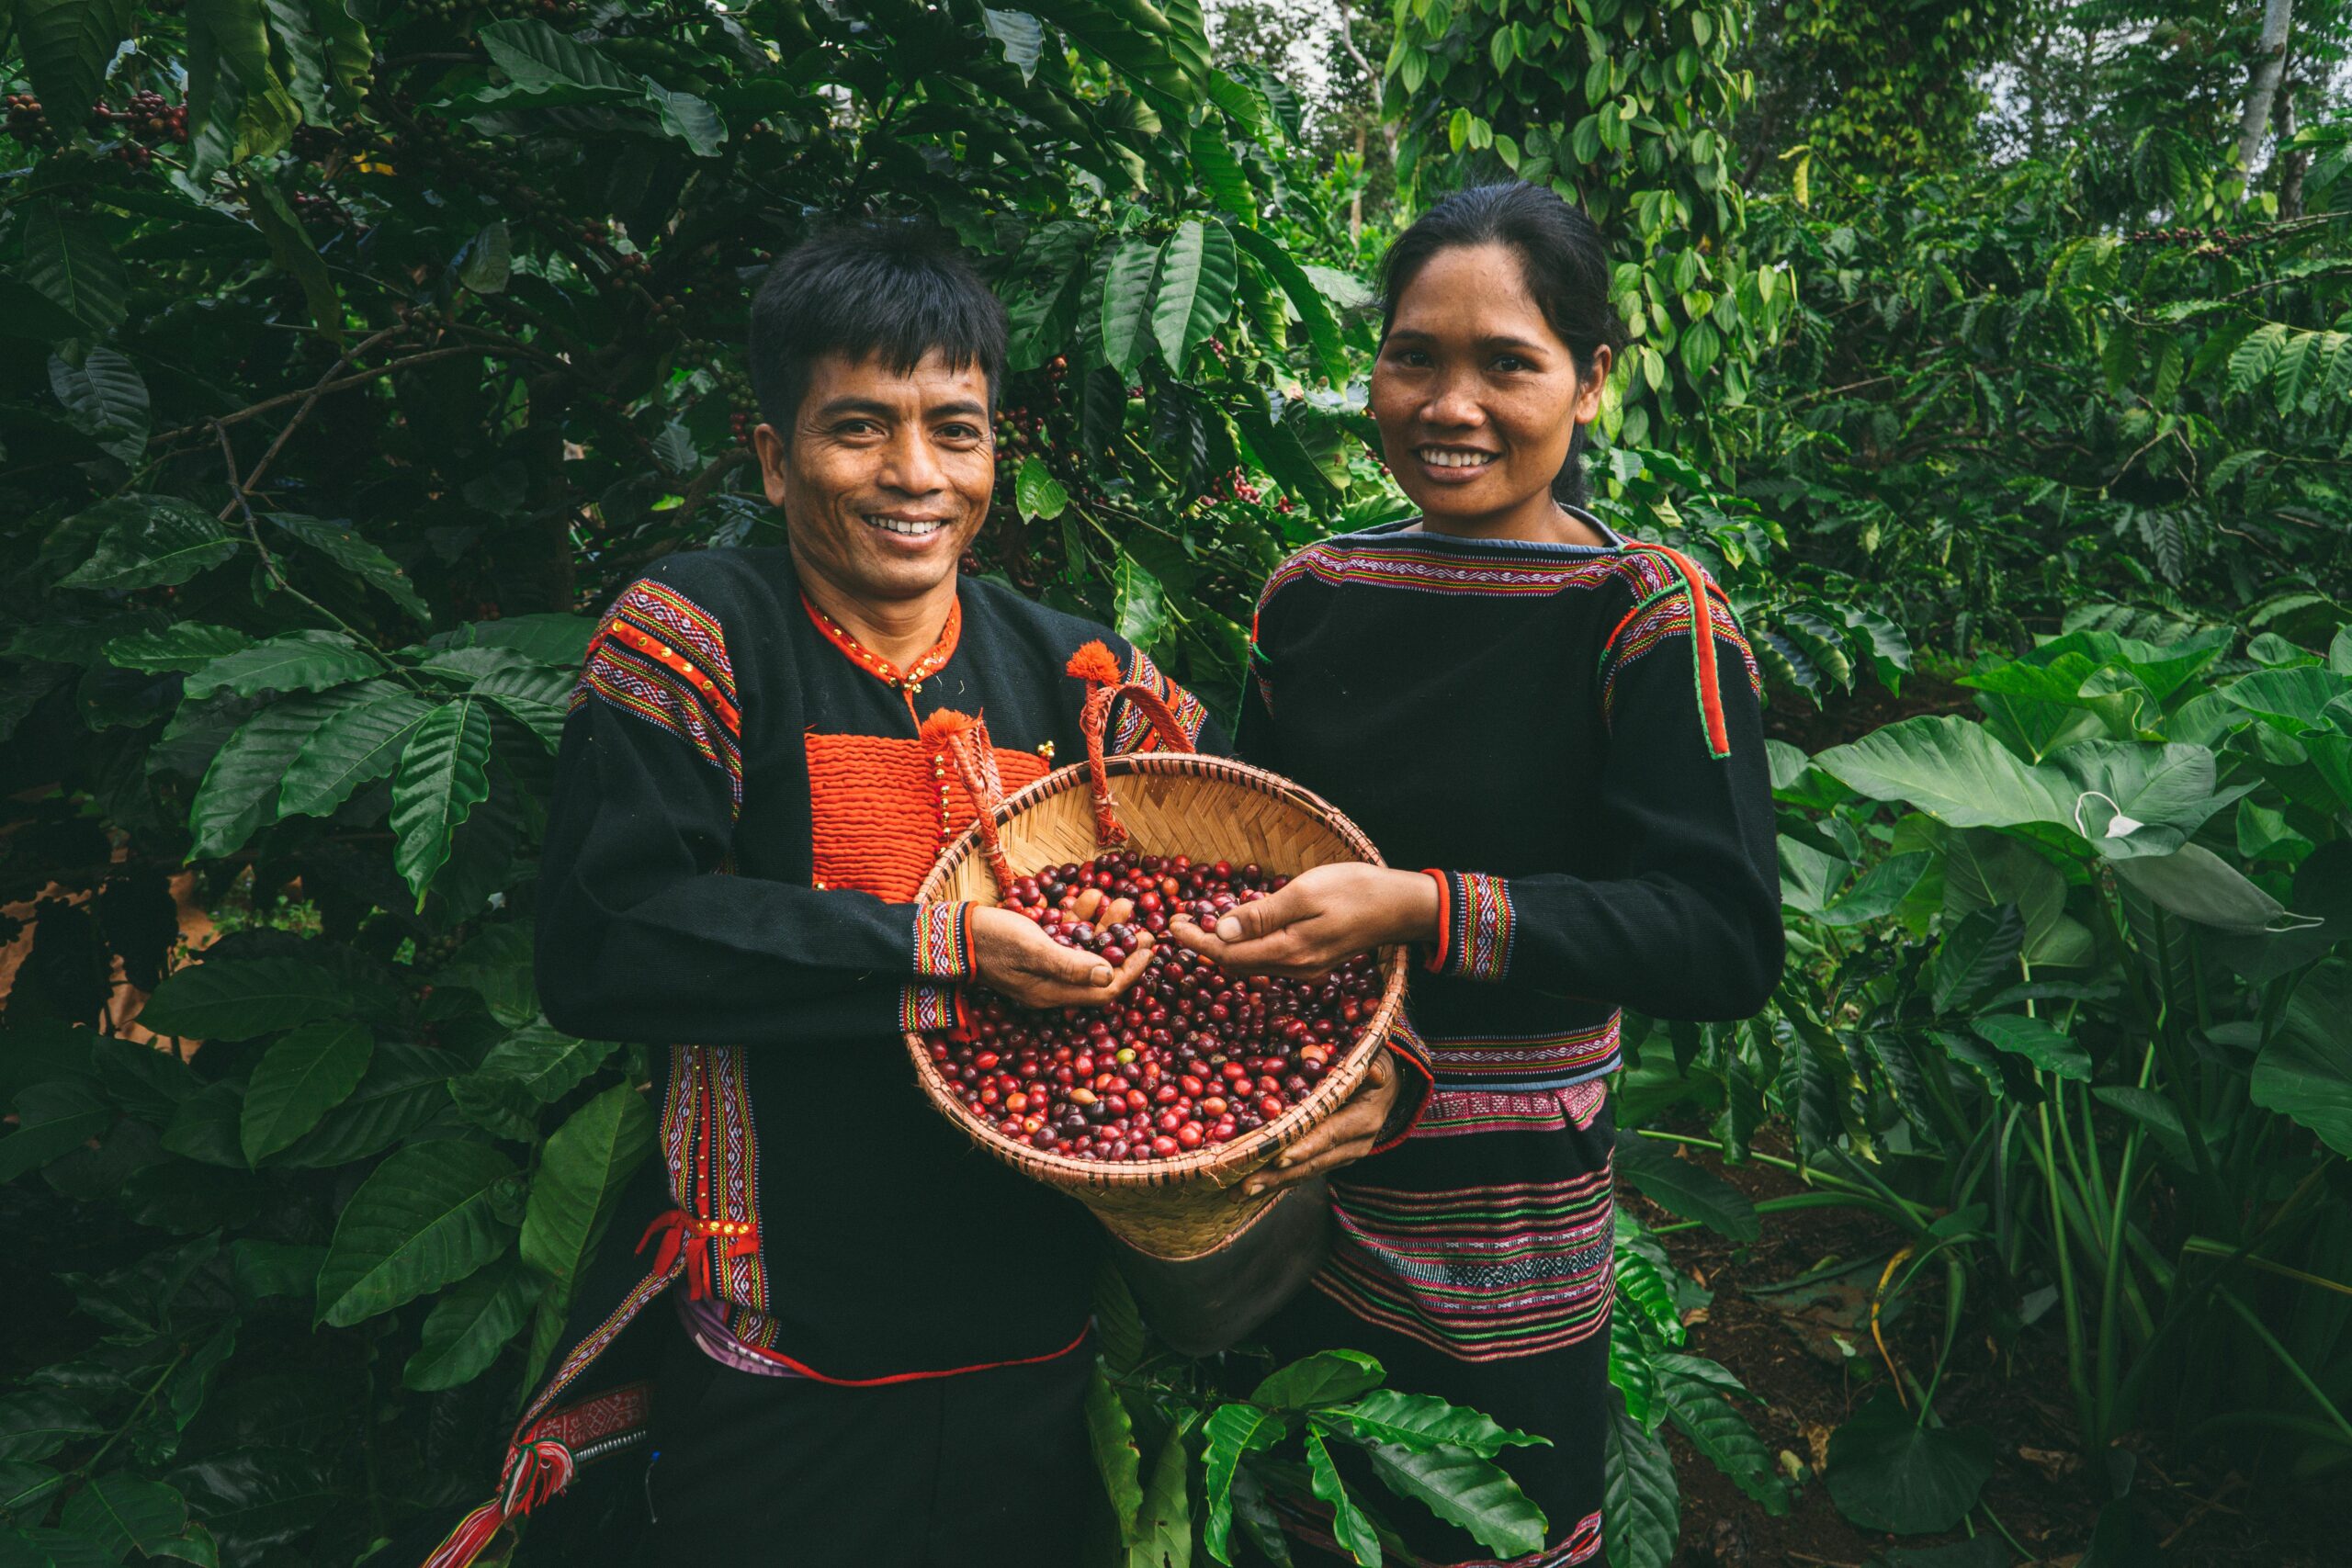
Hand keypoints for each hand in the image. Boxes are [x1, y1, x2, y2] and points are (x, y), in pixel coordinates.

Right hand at [969, 904, 1155, 1010]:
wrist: (952, 930)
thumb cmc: (992, 939)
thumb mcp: (1034, 950)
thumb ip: (1071, 965)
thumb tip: (1108, 975)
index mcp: (1053, 992)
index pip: (1104, 990)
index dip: (1130, 972)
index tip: (1149, 949)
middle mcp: (1052, 982)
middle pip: (1099, 969)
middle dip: (1123, 947)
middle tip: (1145, 928)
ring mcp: (1044, 964)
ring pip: (1085, 948)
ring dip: (1104, 926)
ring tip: (1122, 902)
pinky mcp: (1035, 945)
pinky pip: (1066, 934)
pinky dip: (1079, 916)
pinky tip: (1090, 894)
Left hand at [1167, 862, 1438, 979]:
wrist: (1401, 906)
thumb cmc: (1356, 890)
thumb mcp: (1305, 893)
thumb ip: (1262, 914)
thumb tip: (1220, 930)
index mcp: (1289, 951)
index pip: (1228, 954)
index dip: (1196, 941)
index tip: (1172, 924)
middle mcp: (1294, 968)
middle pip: (1236, 963)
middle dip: (1204, 945)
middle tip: (1179, 922)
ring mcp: (1305, 968)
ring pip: (1251, 963)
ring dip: (1223, 947)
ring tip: (1199, 925)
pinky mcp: (1313, 960)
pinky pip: (1268, 958)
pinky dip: (1246, 946)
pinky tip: (1238, 930)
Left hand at [1244, 1049, 1400, 1194]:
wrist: (1391, 1090)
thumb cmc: (1377, 1067)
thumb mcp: (1378, 1062)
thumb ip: (1373, 1068)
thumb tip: (1371, 1070)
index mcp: (1362, 1120)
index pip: (1329, 1136)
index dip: (1304, 1147)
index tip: (1277, 1158)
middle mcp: (1354, 1145)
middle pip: (1311, 1163)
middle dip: (1277, 1176)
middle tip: (1244, 1185)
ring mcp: (1343, 1156)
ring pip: (1304, 1173)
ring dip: (1271, 1184)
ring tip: (1238, 1192)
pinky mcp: (1332, 1159)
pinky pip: (1303, 1171)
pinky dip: (1277, 1180)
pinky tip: (1252, 1186)